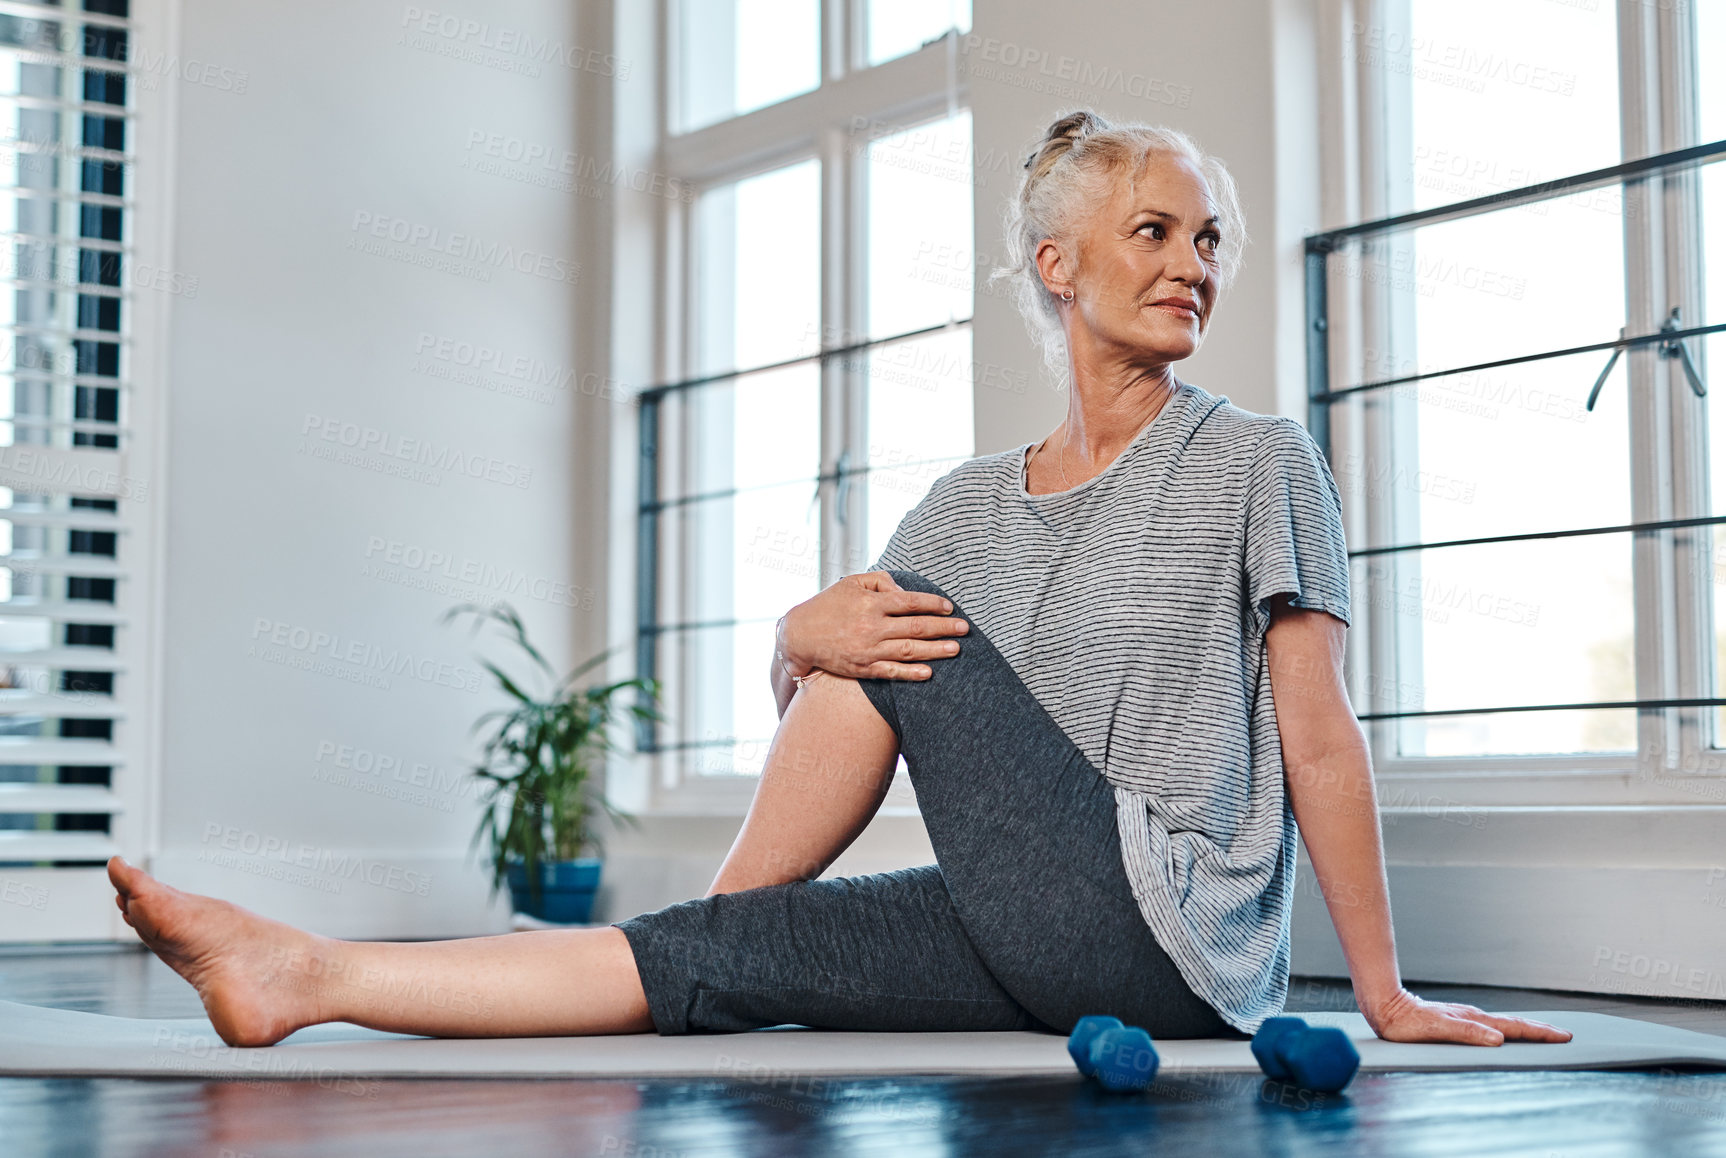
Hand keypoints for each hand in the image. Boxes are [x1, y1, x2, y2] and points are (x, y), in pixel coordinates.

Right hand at [779, 572, 969, 680]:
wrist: (799, 636)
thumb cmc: (828, 606)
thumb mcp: (851, 584)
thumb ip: (880, 581)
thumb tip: (904, 590)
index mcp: (870, 603)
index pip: (909, 602)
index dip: (932, 604)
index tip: (949, 607)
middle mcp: (871, 626)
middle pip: (915, 627)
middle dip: (943, 627)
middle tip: (965, 629)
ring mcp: (867, 649)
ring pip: (908, 650)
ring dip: (935, 650)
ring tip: (956, 649)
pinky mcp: (862, 668)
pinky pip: (891, 672)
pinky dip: (911, 673)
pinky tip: (929, 672)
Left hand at [1359, 987, 1572, 1045]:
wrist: (1386, 1008)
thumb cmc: (1407, 1024)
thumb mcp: (1437, 1030)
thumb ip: (1467, 1034)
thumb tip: (1498, 1039)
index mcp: (1474, 1021)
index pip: (1514, 1028)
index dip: (1539, 1033)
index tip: (1563, 1036)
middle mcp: (1473, 1017)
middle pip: (1513, 1024)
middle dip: (1540, 1030)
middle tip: (1565, 1035)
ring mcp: (1465, 1018)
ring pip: (1502, 1024)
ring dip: (1525, 1029)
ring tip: (1543, 1033)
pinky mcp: (1456, 1021)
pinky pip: (1489, 1026)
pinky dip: (1505, 1030)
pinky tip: (1504, 1034)